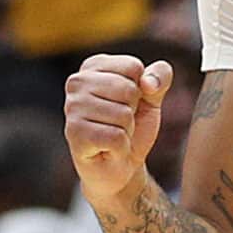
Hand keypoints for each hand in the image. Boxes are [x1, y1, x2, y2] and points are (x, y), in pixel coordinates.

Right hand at [65, 55, 173, 202]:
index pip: (133, 67)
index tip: (127, 103)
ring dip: (126, 131)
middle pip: (128, 90)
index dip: (141, 90)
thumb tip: (148, 83)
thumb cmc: (133, 126)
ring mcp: (72, 108)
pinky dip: (121, 147)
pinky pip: (115, 136)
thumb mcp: (153, 97)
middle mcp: (77, 82)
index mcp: (94, 66)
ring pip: (122, 114)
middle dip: (132, 112)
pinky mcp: (74, 134)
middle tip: (120, 123)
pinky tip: (108, 149)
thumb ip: (160, 76)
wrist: (122, 166)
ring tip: (113, 135)